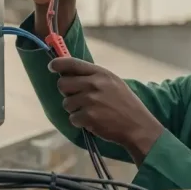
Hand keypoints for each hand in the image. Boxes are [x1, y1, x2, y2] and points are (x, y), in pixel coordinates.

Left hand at [48, 57, 162, 162]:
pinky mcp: (88, 116)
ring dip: (74, 109)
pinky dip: (80, 122)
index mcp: (101, 73)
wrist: (137, 126)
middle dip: (67, 92)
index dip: (58, 64)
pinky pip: (72, 118)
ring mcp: (90, 100)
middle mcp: (94, 84)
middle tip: (78, 98)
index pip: (72, 63)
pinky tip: (93, 121)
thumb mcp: (113, 83)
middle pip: (62, 84)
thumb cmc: (125, 104)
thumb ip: (93, 77)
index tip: (52, 67)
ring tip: (90, 112)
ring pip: (66, 103)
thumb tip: (70, 73)